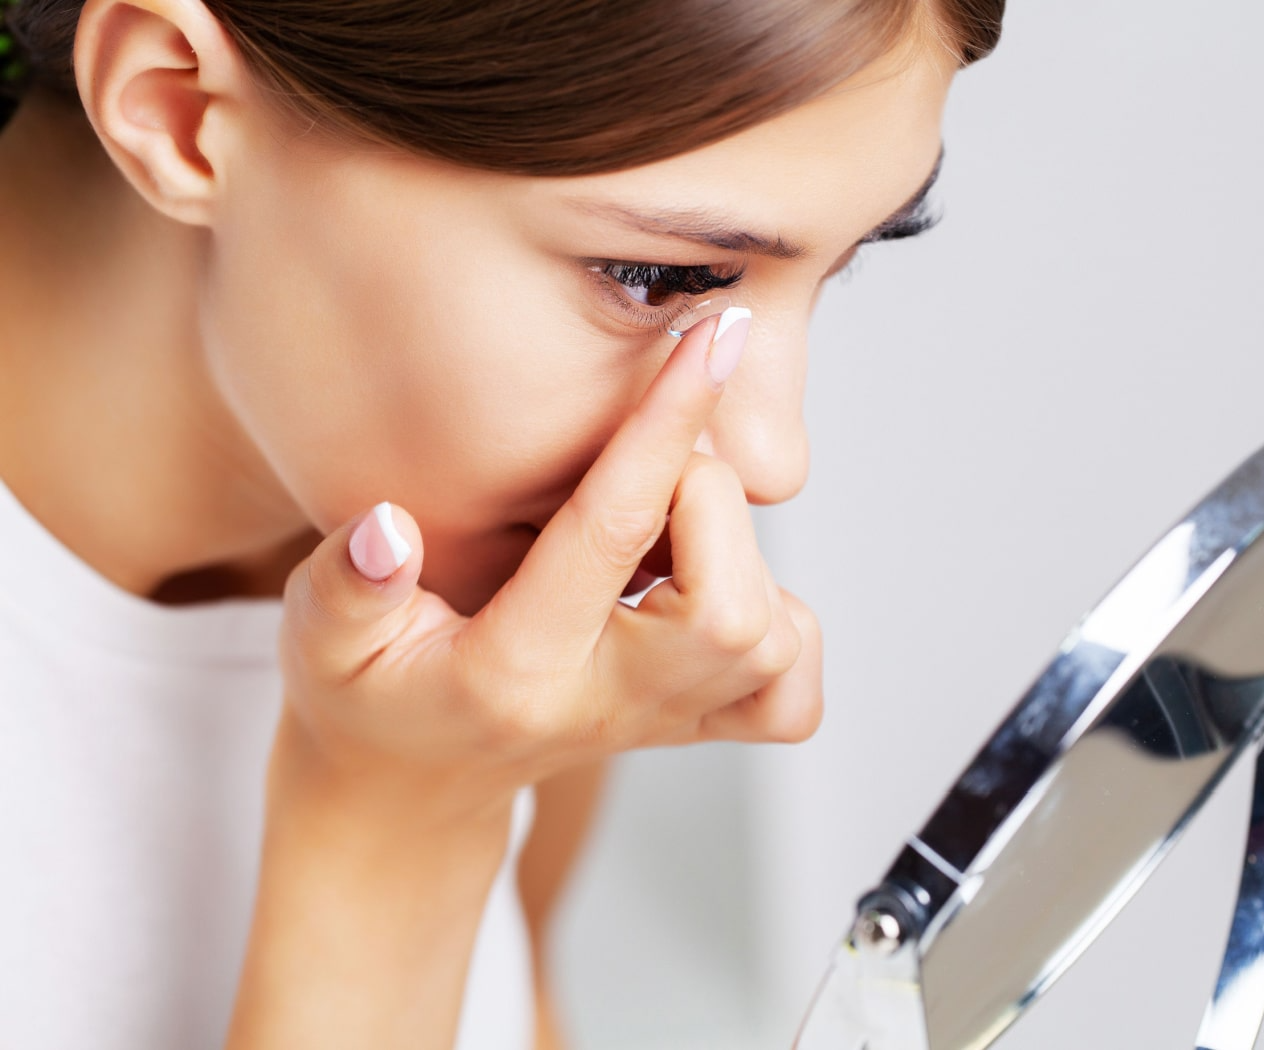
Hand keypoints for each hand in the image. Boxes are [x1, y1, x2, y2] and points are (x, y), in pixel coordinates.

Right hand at [272, 309, 822, 823]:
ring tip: (665, 524)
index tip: (711, 336)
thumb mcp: (318, 638)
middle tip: (648, 462)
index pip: (613, 531)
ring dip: (742, 553)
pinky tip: (714, 588)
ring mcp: (664, 725)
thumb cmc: (366, 691)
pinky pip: (791, 694)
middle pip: (731, 606)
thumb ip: (346, 584)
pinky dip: (781, 625)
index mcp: (516, 670)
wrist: (410, 789)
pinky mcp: (697, 732)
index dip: (666, 423)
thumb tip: (388, 525)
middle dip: (708, 494)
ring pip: (773, 639)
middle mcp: (611, 704)